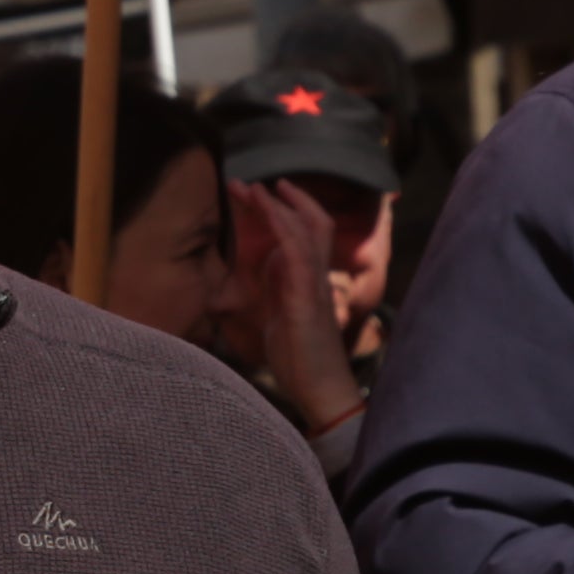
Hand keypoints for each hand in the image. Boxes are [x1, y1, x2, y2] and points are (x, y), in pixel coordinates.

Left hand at [221, 178, 365, 436]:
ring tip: (257, 187)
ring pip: (308, 231)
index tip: (262, 193)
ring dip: (281, 206)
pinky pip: (298, 254)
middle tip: (253, 182)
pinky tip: (267, 211)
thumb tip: (267, 271)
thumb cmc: (301, 360)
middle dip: (284, 200)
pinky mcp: (307, 298)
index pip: (304, 235)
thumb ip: (277, 290)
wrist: (320, 391)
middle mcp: (317, 277)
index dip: (287, 211)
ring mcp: (316, 285)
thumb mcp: (281, 317)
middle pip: (311, 223)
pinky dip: (283, 228)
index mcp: (308, 281)